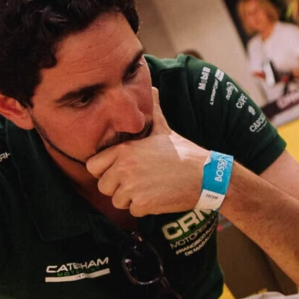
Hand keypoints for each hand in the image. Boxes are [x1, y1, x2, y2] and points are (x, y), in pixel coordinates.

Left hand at [86, 89, 206, 216]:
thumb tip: (152, 87)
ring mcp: (131, 187)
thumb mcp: (164, 129)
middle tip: (139, 182)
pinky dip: (144, 209)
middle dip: (118, 187)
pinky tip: (158, 197)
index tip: (119, 170)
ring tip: (150, 188)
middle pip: (103, 186)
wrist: (205, 176)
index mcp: (124, 150)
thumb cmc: (184, 153)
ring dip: (131, 199)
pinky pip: (132, 211)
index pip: (93, 165)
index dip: (104, 170)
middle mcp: (123, 168)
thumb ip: (152, 112)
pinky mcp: (142, 204)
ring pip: (117, 201)